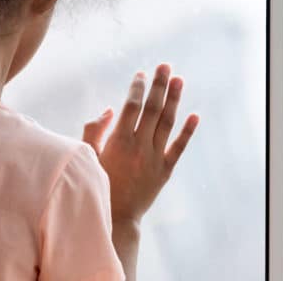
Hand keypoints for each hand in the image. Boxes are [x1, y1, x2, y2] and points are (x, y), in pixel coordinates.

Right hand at [82, 64, 198, 225]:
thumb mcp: (87, 155)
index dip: (137, 88)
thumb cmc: (97, 183)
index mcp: (118, 141)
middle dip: (158, 85)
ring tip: (178, 79)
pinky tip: (195, 115)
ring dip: (174, 100)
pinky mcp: (165, 170)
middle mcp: (139, 146)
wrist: (116, 216)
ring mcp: (154, 158)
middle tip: (164, 65)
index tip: (141, 74)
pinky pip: (178, 147)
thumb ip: (94, 130)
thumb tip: (109, 109)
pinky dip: (187, 131)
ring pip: (166, 123)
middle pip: (152, 109)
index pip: (131, 107)